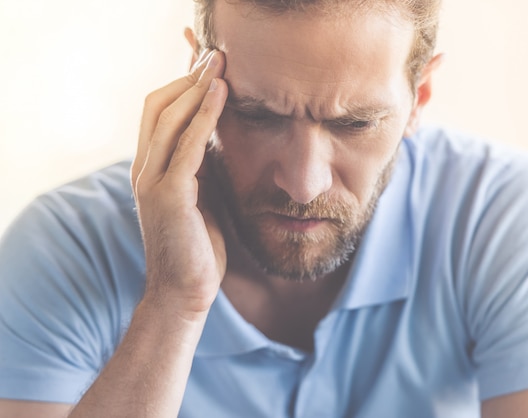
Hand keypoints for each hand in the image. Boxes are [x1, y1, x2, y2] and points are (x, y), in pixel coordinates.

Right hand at [131, 50, 227, 321]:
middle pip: (157, 106)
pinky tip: (221, 94)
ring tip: (220, 62)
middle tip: (216, 54)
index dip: (181, 85)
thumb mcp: (201, 197)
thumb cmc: (198, 246)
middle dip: (187, 78)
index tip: (209, 66)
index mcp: (150, 169)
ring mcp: (152, 181)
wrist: (185, 292)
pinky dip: (203, 115)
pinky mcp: (168, 195)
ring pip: (168, 118)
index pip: (159, 113)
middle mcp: (144, 169)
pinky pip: (187, 144)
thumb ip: (202, 166)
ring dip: (196, 87)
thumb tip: (218, 135)